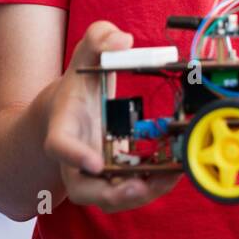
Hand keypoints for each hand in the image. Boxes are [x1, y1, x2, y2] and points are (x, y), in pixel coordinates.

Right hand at [42, 21, 180, 212]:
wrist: (73, 106)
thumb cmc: (81, 82)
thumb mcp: (87, 54)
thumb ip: (99, 39)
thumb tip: (122, 40)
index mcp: (63, 127)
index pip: (60, 146)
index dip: (75, 156)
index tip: (95, 162)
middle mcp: (76, 158)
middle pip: (84, 189)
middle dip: (112, 194)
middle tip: (139, 187)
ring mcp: (95, 173)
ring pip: (112, 198)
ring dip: (143, 193)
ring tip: (172, 175)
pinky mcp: (115, 176)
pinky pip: (133, 189)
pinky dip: (154, 185)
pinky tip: (178, 168)